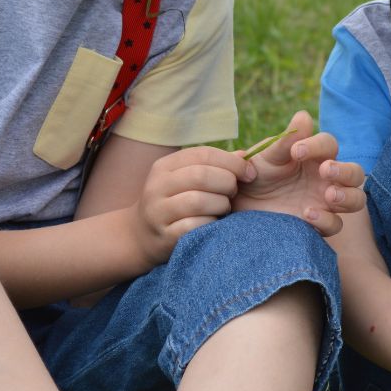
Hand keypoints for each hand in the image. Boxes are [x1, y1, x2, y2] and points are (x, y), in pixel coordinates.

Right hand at [130, 146, 250, 265]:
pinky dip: (210, 224)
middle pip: (202, 175)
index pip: (204, 154)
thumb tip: (245, 156)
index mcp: (165, 166)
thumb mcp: (186, 179)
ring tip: (224, 208)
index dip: (232, 162)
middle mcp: (157, 185)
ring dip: (220, 204)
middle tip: (234, 193)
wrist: (140, 236)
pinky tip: (213, 224)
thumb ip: (214, 166)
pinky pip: (194, 226)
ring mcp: (158, 211)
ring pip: (198, 201)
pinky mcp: (164, 235)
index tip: (250, 173)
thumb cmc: (175, 203)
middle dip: (227, 183)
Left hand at [232, 110, 365, 235]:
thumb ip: (286, 140)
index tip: (296, 152)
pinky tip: (308, 214)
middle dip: (345, 171)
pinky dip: (327, 219)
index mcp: (315, 156)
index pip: (329, 145)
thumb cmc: (256, 174)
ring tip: (329, 195)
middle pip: (355, 173)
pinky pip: (336, 224)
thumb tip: (304, 116)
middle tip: (326, 171)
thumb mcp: (265, 156)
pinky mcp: (319, 225)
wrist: (241, 204)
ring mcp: (326, 203)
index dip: (317, 146)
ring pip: (356, 199)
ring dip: (347, 196)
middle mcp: (326, 179)